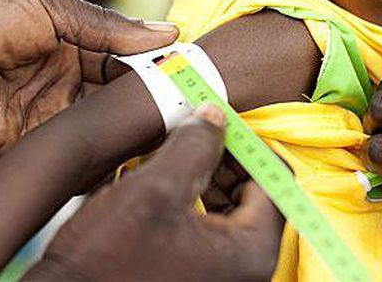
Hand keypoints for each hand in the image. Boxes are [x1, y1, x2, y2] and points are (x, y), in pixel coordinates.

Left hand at [0, 0, 177, 156]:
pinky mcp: (30, 143)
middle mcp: (66, 81)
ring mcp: (50, 113)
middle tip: (184, 103)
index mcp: (73, 45)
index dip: (154, 64)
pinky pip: (71, 152)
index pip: (125, 59)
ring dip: (128, 126)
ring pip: (101, 124)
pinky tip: (126, 153)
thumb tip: (169, 31)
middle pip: (117, 94)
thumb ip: (108, 26)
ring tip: (163, 126)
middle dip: (147, 98)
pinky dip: (98, 155)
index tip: (187, 70)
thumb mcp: (53, 8)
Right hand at [24, 105, 284, 281]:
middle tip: (191, 133)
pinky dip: (188, 199)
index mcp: (250, 250)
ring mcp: (220, 273)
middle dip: (223, 157)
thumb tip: (216, 115)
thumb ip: (193, 148)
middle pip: (253, 193)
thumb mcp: (153, 191)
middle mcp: (244, 266)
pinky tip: (158, 184)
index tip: (214, 121)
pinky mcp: (196, 274)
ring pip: (226, 206)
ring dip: (203, 175)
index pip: (274, 179)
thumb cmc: (107, 259)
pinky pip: (205, 225)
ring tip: (170, 155)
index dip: (245, 143)